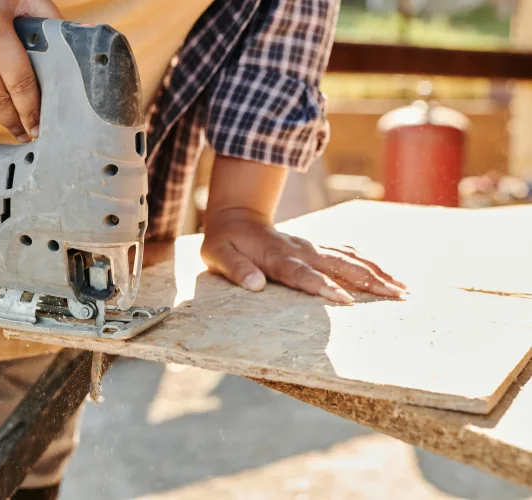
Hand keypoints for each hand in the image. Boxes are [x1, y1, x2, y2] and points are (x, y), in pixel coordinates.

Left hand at [200, 208, 406, 303]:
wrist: (236, 216)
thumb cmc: (225, 242)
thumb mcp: (218, 255)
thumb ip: (236, 269)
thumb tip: (255, 285)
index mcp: (277, 256)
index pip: (302, 275)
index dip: (323, 286)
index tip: (346, 300)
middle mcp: (301, 250)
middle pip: (338, 266)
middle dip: (369, 281)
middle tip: (396, 297)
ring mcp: (311, 247)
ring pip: (349, 259)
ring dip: (376, 273)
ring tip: (402, 289)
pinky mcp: (316, 247)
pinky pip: (346, 254)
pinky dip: (367, 264)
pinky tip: (386, 275)